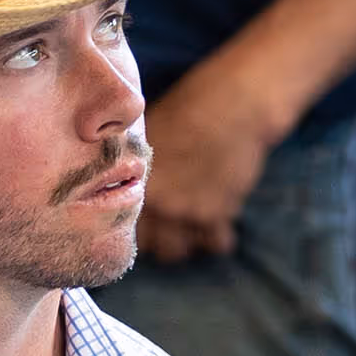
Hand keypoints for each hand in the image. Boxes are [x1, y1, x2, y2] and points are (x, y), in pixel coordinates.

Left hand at [136, 56, 280, 265]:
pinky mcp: (218, 212)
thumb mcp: (151, 129)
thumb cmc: (191, 108)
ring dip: (184, 240)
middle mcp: (155, 200)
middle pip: (145, 244)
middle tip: (167, 223)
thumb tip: (124, 178)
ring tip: (191, 223)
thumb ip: (136, 163)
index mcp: (134, 179)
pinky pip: (216, 245)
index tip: (144, 216)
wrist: (235, 104)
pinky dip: (218, 237)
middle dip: (155, 237)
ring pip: (176, 251)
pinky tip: (218, 218)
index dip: (130, 221)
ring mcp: (186, 210)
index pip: (119, 221)